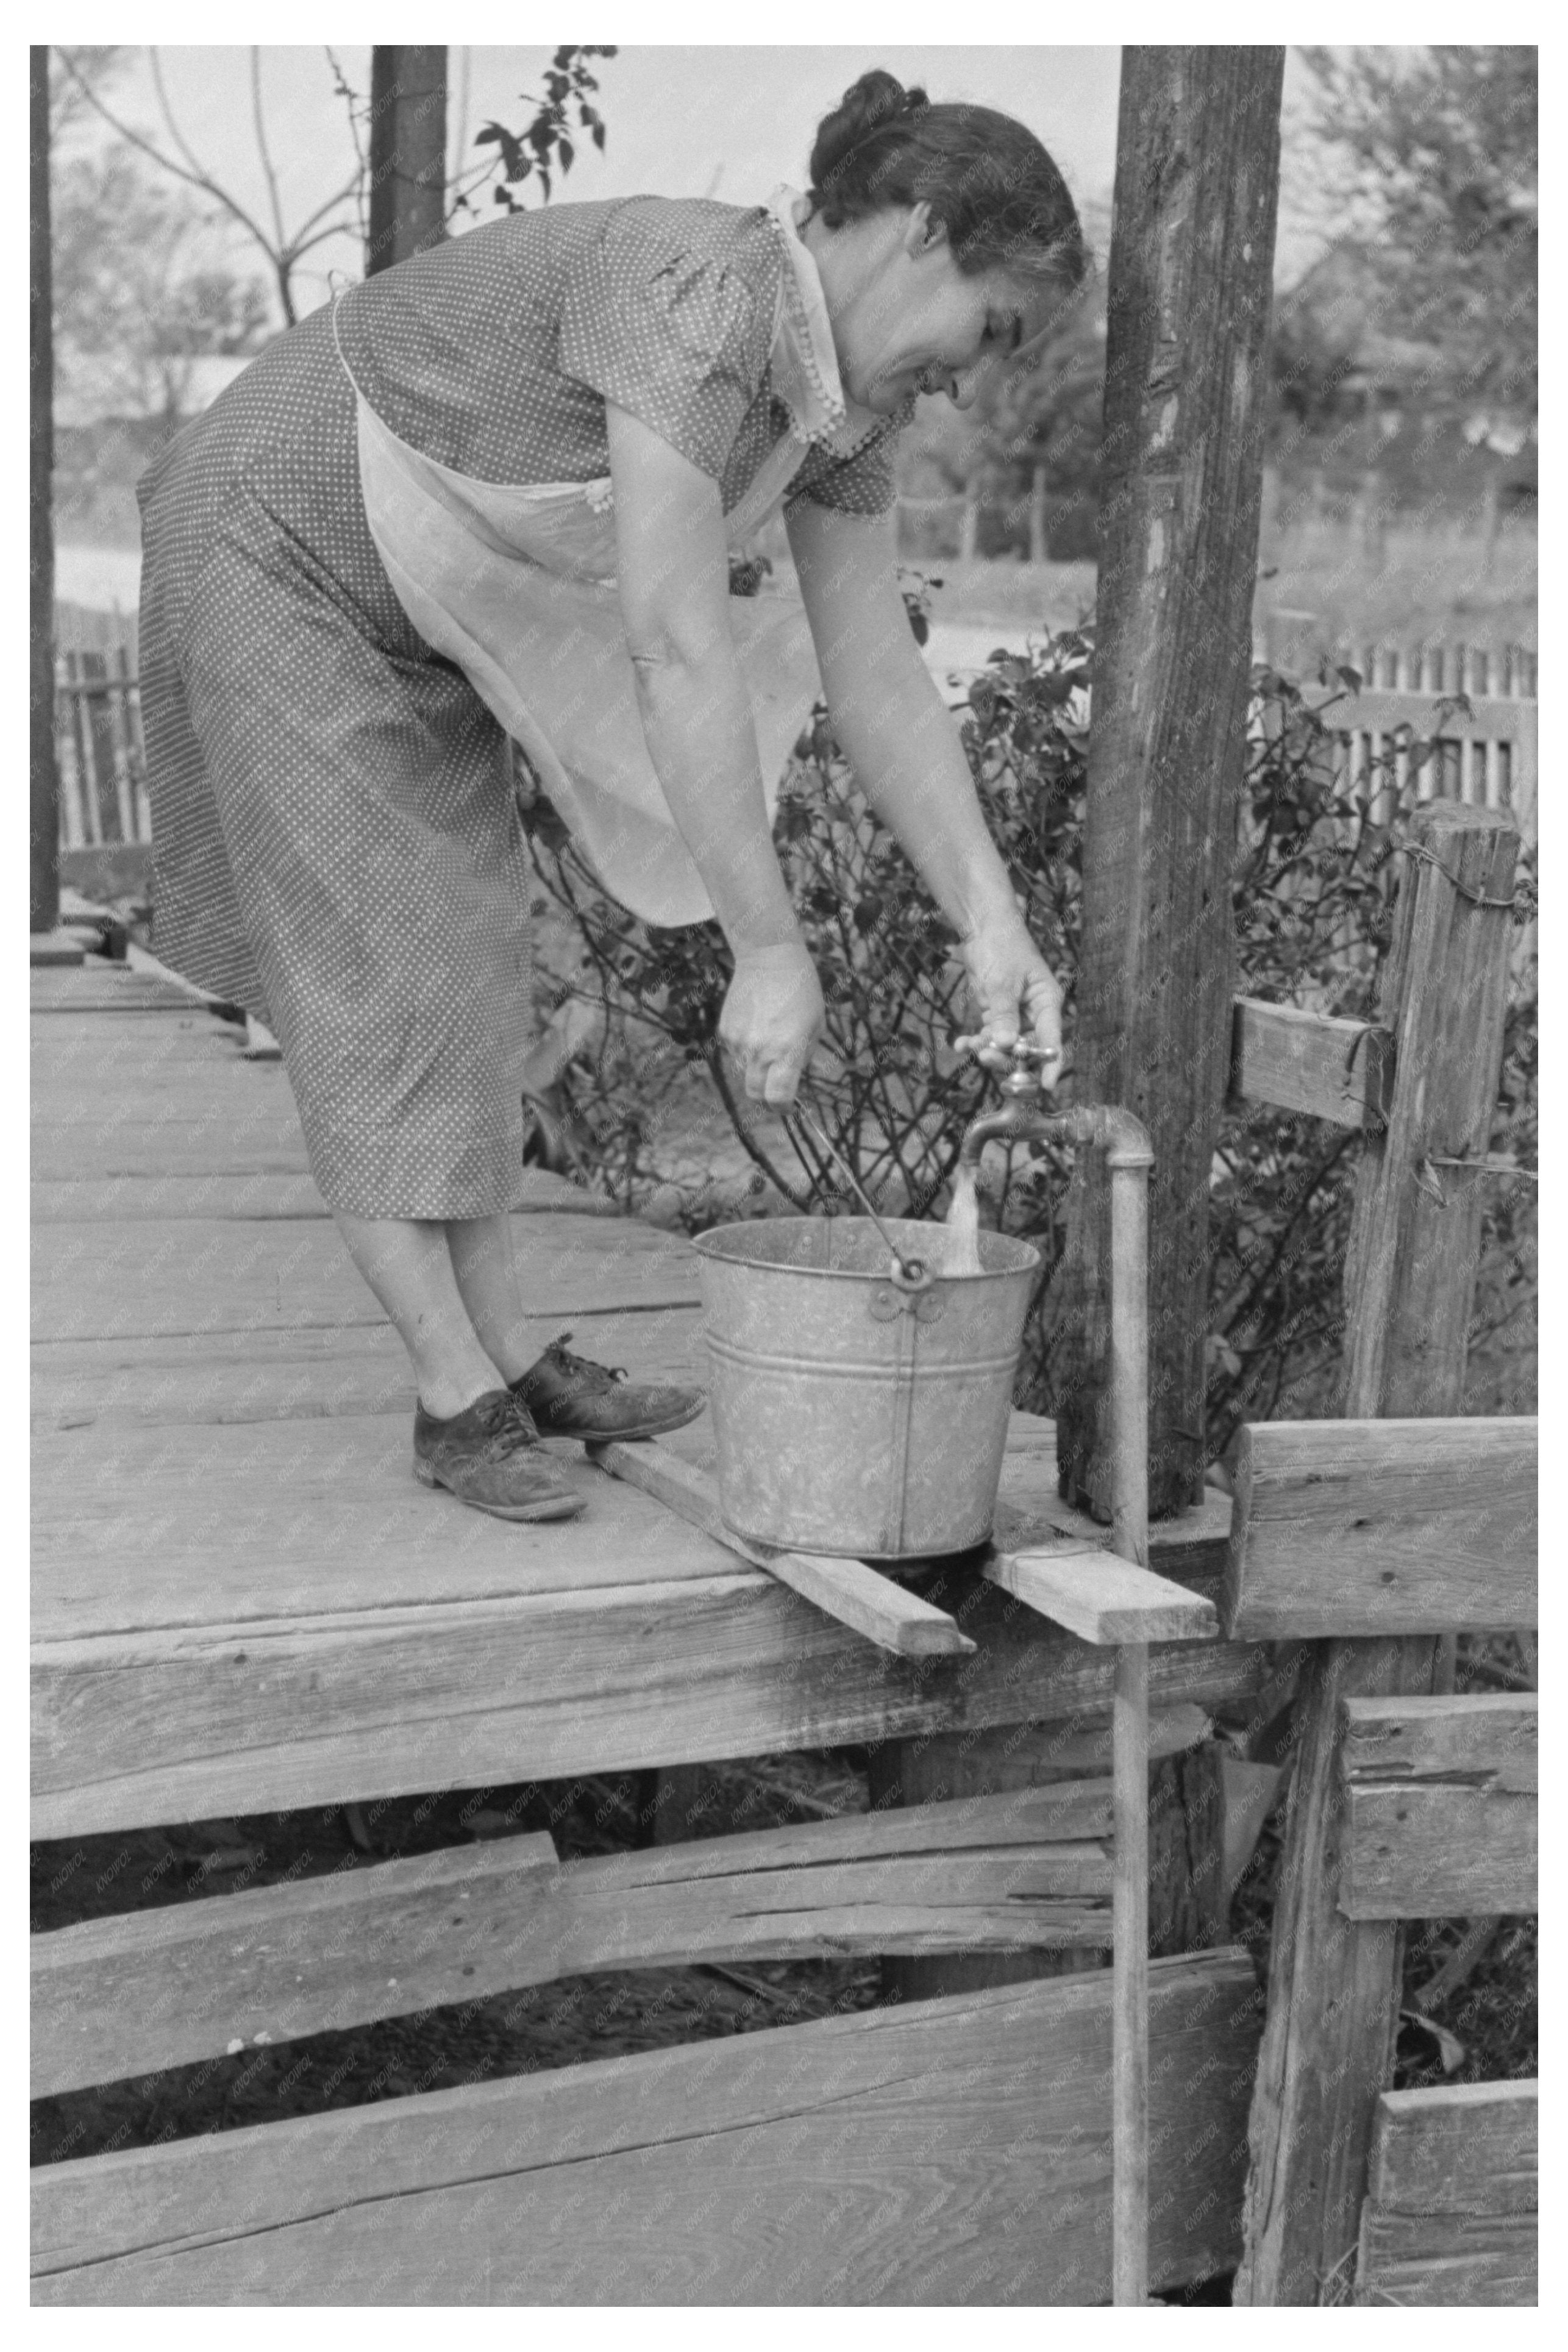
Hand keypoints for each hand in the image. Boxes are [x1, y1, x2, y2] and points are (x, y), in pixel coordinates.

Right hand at [719, 940, 824, 1105]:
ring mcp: (738, 1042)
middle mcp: (759, 1050)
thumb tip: (792, 1081)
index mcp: (787, 1051)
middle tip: (778, 1087)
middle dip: (767, 1097)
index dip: (784, 1108)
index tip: (789, 1106)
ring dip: (756, 1069)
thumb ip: (803, 1058)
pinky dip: (745, 1050)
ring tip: (769, 1040)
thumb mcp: (816, 1026)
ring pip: (744, 1073)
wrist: (769, 957)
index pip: (778, 1098)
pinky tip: (756, 1026)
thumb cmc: (801, 990)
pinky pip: (734, 1054)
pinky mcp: (725, 1031)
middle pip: (756, 1094)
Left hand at [956, 919, 1063, 1081]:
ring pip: (1005, 1046)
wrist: (983, 927)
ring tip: (970, 1047)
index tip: (1045, 1087)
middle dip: (1007, 1058)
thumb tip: (1006, 1045)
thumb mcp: (1002, 982)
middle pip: (1026, 1049)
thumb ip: (1004, 1015)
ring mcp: (1015, 1016)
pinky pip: (989, 1036)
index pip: (1053, 1041)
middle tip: (985, 1057)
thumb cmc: (1001, 947)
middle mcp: (1034, 1014)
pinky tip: (960, 1044)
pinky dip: (975, 1042)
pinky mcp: (996, 1014)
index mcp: (1047, 1004)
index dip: (1050, 1065)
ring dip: (988, 1051)